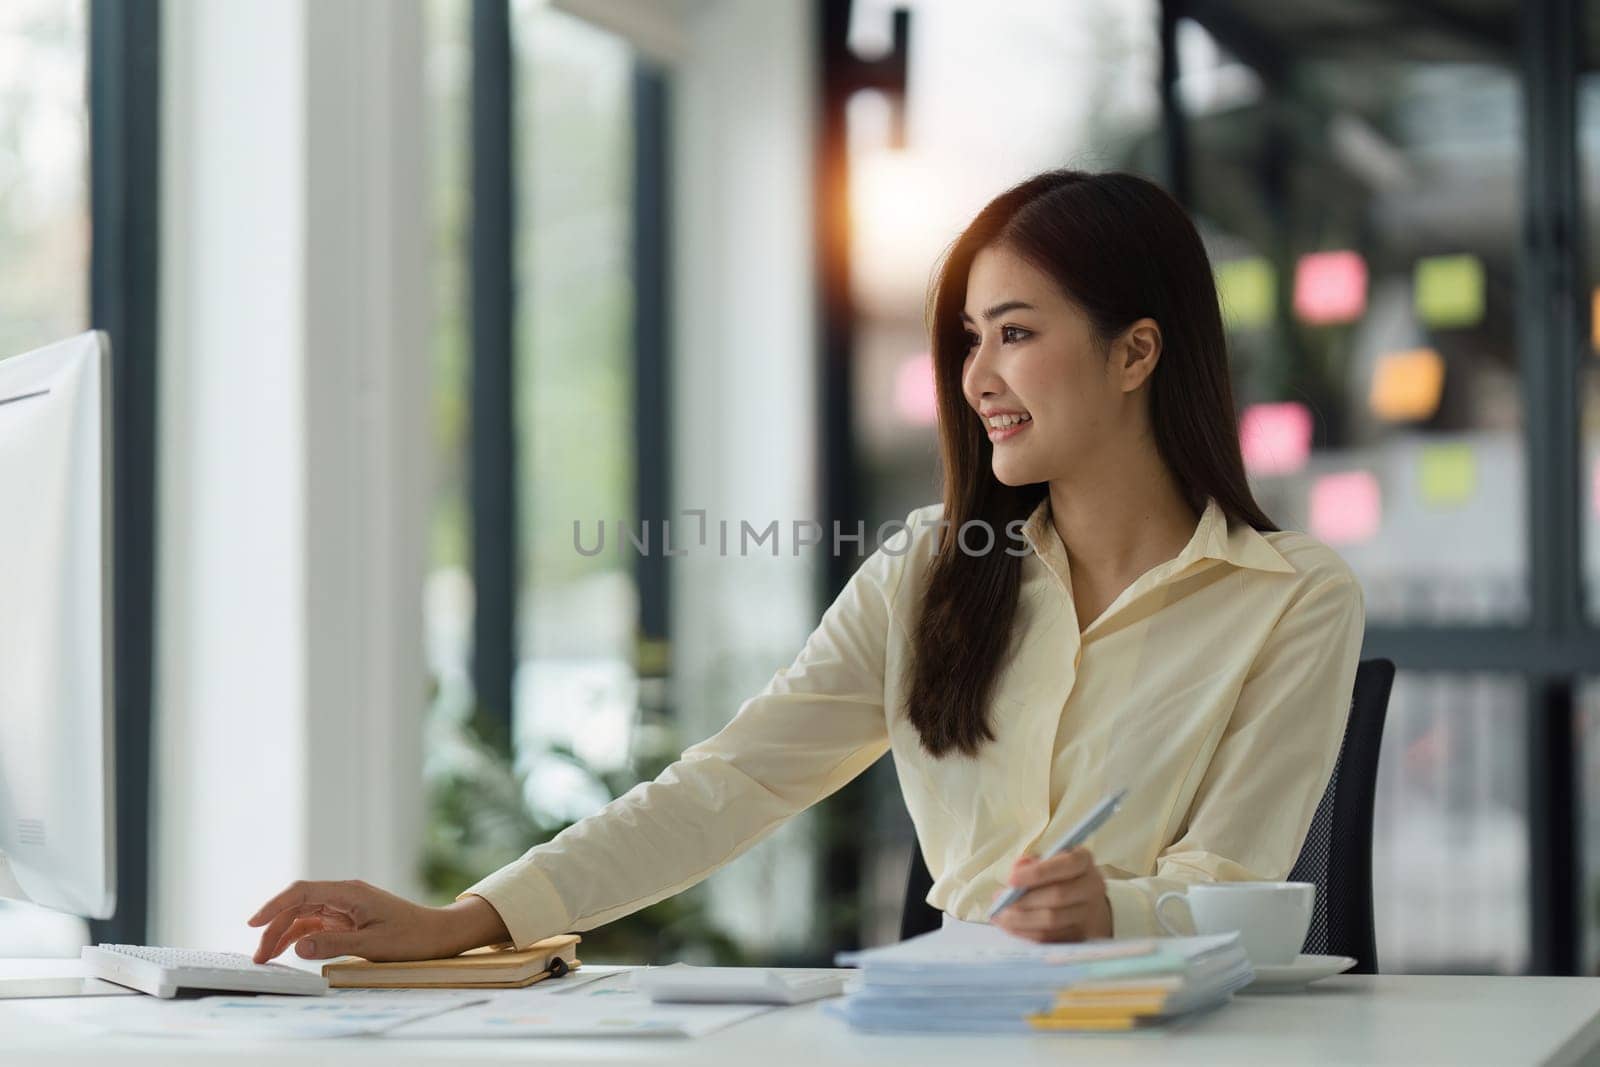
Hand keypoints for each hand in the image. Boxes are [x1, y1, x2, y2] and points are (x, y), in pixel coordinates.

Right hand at [247, 879, 509, 963]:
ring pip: (305, 915)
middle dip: (274, 927)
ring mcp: (346, 906)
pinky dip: (300, 936)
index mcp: (350, 892)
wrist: (439, 935)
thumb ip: (334, 945)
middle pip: (299, 904)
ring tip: (267, 958)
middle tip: (259, 956)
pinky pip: (317, 924)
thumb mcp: (372, 945)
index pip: (303, 891)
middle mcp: (345, 895)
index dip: (274, 905)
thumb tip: (296, 947)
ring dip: (284, 933)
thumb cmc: (412, 937)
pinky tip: (289, 951)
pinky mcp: (349, 919)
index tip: (253, 923)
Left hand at [990, 846, 1112, 942]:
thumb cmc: (1061, 874)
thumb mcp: (1049, 859)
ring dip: (1021, 920)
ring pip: (1053, 920)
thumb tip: (1017, 869)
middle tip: (999, 902)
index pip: (1066, 864)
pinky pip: (1051, 938)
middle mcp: (1092, 886)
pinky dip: (1027, 933)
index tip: (1010, 879)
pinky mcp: (1080, 935)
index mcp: (1084, 861)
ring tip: (1000, 916)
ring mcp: (1088, 914)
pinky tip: (1011, 927)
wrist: (1088, 901)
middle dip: (1024, 900)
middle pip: (1058, 896)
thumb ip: (1033, 862)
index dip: (1038, 873)